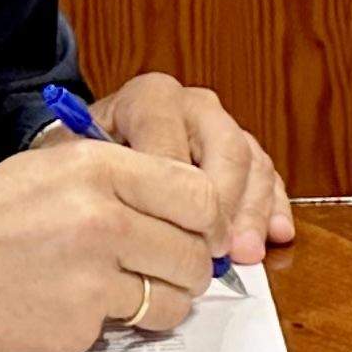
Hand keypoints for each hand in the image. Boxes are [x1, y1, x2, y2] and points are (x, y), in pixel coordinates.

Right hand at [0, 138, 222, 351]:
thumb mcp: (43, 171)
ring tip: (113, 295)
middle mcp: (101, 217)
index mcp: (96, 167)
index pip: (200, 195)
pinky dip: (102, 328)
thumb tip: (190, 210)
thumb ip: (117, 184)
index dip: (207, 221)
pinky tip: (59, 311)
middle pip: (195, 254)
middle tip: (159, 273)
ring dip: (157, 305)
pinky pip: (121, 332)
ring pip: (172, 301)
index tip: (199, 235)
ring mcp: (89, 277)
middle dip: (187, 270)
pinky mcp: (71, 329)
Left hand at [88, 72, 293, 262]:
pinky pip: (267, 174)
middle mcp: (191, 104)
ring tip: (245, 253)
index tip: (172, 234)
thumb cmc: (80, 165)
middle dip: (225, 204)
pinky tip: (276, 235)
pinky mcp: (240, 151)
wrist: (90, 154)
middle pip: (226, 148)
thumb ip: (101, 179)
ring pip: (253, 162)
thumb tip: (132, 221)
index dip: (176, 192)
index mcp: (149, 98)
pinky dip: (272, 207)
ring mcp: (221, 126)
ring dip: (253, 212)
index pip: (174, 141)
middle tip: (217, 249)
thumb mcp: (75, 165)